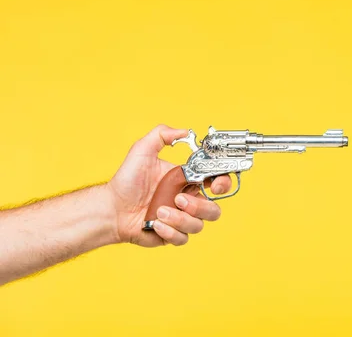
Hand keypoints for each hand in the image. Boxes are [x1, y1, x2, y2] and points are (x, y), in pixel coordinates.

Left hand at [106, 125, 231, 246]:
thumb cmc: (126, 181)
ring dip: (180, 219)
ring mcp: (181, 219)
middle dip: (200, 206)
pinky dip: (170, 231)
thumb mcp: (142, 150)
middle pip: (214, 209)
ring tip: (159, 211)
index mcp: (188, 181)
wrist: (110, 208)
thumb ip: (162, 135)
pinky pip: (182, 238)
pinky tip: (154, 223)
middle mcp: (188, 201)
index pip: (216, 181)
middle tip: (179, 199)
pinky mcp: (171, 235)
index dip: (222, 183)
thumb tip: (185, 131)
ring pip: (198, 225)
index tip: (214, 184)